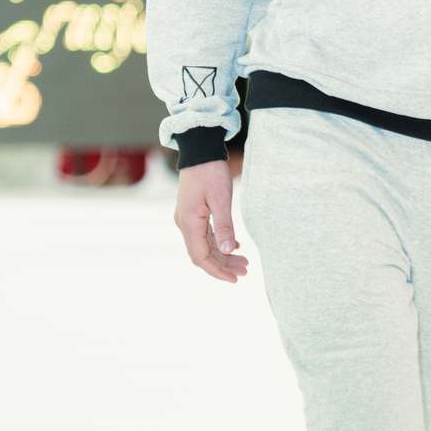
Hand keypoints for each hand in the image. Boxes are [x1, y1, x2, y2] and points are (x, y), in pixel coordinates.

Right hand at [174, 159, 248, 282]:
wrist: (199, 151)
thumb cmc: (211, 172)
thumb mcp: (221, 199)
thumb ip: (224, 226)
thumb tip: (227, 251)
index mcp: (189, 223)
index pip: (201, 257)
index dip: (217, 271)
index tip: (235, 279)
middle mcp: (184, 224)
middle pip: (202, 254)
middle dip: (223, 265)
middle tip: (245, 271)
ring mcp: (187, 219)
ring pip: (204, 246)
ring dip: (222, 256)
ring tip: (243, 262)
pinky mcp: (193, 214)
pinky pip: (205, 235)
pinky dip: (219, 243)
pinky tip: (234, 246)